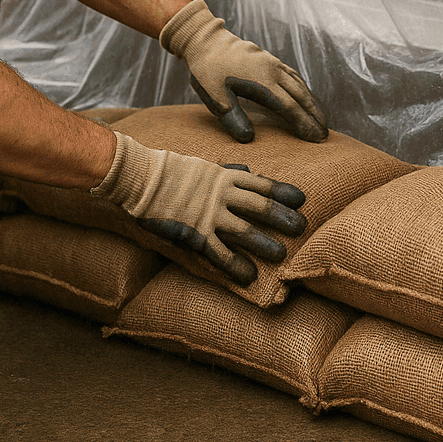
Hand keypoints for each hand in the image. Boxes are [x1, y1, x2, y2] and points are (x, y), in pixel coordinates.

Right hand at [93, 132, 306, 284]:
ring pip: (244, 231)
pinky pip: (219, 253)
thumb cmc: (169, 170)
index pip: (261, 184)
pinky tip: (248, 276)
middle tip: (302, 227)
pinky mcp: (194, 233)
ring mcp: (208, 215)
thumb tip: (249, 171)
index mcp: (224, 177)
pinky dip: (235, 265)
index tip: (301, 199)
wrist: (141, 178)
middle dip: (282, 218)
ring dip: (264, 244)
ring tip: (281, 256)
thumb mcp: (203, 165)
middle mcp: (221, 195)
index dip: (282, 192)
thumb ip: (228, 171)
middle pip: (259, 207)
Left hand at [160, 0, 328, 143]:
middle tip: (325, 134)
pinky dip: (302, 88)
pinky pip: (292, 75)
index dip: (304, 124)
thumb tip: (249, 139)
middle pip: (301, 96)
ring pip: (299, 84)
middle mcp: (272, 71)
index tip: (315, 139)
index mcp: (262, 82)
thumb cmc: (207, 70)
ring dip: (311, 102)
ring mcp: (272, 63)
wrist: (204, 39)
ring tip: (320, 119)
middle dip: (315, 116)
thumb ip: (232, 118)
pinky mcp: (268, 59)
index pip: (290, 108)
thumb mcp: (214, 96)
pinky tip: (304, 95)